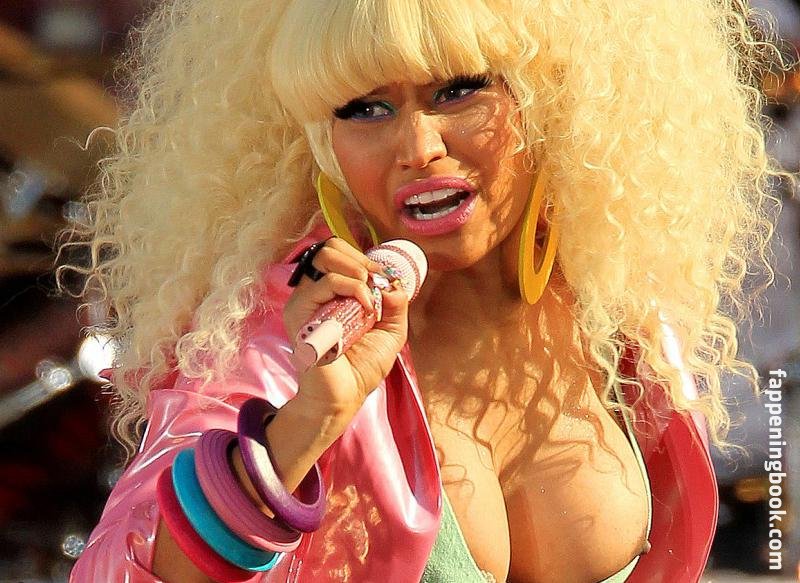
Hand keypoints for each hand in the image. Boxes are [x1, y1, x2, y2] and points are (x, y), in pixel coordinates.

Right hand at [283, 237, 409, 422]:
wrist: (344, 396)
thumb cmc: (361, 367)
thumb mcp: (390, 331)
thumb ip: (396, 305)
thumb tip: (394, 282)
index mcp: (330, 293)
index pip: (339, 253)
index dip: (364, 259)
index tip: (383, 279)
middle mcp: (314, 293)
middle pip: (329, 248)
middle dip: (361, 260)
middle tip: (376, 283)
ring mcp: (305, 301)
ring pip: (326, 257)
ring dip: (358, 271)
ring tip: (370, 297)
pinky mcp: (300, 313)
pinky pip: (326, 282)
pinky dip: (354, 288)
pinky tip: (366, 309)